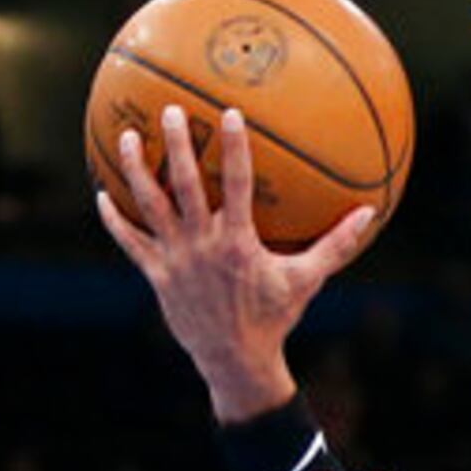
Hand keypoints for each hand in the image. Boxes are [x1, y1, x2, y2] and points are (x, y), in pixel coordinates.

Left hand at [99, 105, 376, 412]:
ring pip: (150, 207)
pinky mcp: (157, 275)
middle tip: (170, 109)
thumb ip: (336, 245)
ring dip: (136, 170)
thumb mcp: (307, 280)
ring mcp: (176, 260)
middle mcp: (202, 245)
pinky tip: (102, 194)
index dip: (234, 148)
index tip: (229, 113)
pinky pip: (130, 242)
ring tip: (127, 137)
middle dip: (176, 145)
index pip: (237, 185)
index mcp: (238, 242)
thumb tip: (369, 213)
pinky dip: (115, 220)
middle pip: (185, 186)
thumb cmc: (273, 317)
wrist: (235, 361)